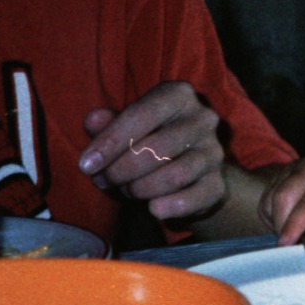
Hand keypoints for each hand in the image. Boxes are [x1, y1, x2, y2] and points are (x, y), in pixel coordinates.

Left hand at [78, 82, 228, 223]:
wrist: (186, 171)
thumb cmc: (147, 141)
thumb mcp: (125, 128)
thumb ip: (107, 124)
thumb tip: (93, 120)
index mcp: (178, 95)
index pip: (141, 114)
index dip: (110, 141)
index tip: (86, 165)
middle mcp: (203, 118)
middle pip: (156, 147)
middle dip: (120, 169)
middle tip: (102, 180)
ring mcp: (214, 152)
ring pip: (174, 175)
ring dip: (140, 188)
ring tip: (125, 190)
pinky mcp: (218, 183)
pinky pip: (194, 198)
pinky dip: (169, 207)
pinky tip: (152, 209)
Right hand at [259, 155, 304, 244]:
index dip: (296, 224)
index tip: (286, 245)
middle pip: (284, 197)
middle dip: (283, 226)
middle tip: (294, 248)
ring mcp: (295, 166)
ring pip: (271, 200)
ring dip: (278, 223)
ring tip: (299, 234)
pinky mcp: (281, 173)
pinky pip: (265, 201)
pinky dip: (272, 218)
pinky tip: (291, 223)